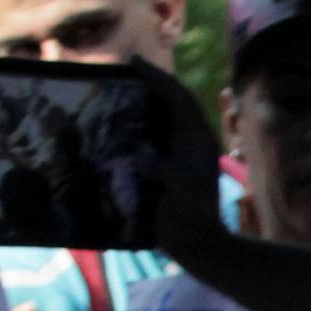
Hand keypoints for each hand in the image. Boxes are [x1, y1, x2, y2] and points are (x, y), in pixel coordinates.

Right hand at [131, 60, 226, 265]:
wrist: (198, 247)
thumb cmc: (194, 221)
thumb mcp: (184, 196)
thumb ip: (166, 172)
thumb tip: (141, 157)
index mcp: (198, 140)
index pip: (179, 97)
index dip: (157, 77)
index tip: (134, 62)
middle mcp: (189, 141)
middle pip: (170, 101)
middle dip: (148, 84)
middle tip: (121, 71)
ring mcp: (178, 153)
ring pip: (160, 118)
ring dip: (139, 103)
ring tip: (113, 92)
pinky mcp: (166, 166)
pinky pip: (149, 138)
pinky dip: (132, 128)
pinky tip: (112, 126)